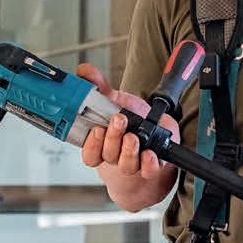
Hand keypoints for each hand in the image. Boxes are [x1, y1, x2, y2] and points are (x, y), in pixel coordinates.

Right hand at [75, 63, 179, 200]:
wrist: (158, 134)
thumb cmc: (133, 120)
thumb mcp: (116, 101)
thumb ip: (99, 87)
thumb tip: (84, 71)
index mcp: (102, 145)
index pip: (90, 154)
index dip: (91, 145)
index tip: (96, 129)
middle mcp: (116, 157)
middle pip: (108, 155)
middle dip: (112, 138)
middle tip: (119, 120)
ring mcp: (134, 164)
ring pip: (126, 165)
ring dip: (128, 150)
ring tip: (133, 136)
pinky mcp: (153, 166)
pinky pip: (149, 171)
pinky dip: (149, 163)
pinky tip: (149, 153)